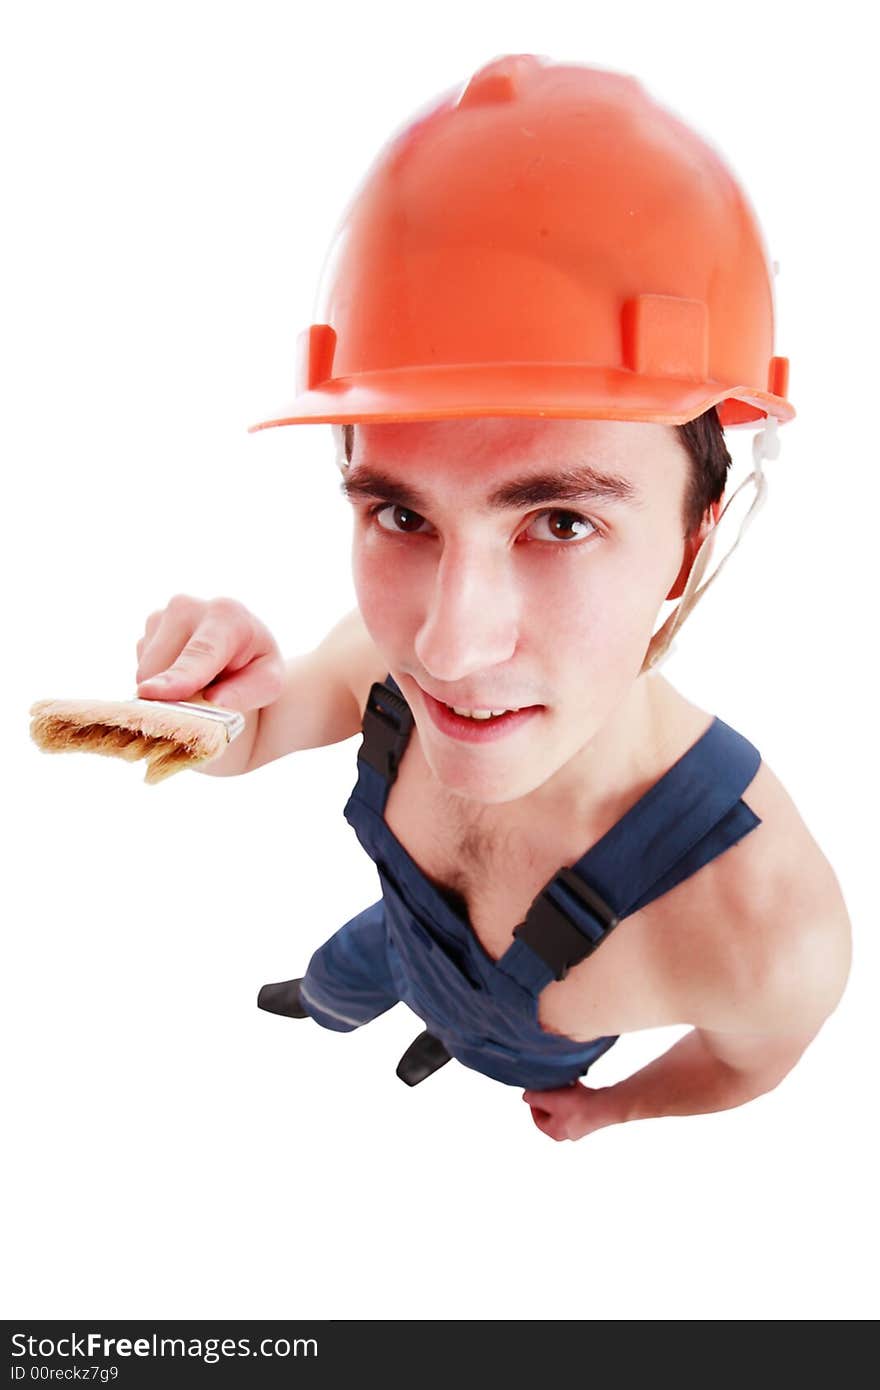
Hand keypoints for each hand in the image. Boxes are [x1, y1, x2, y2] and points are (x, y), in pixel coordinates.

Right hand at [135, 593, 284, 712]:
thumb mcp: (268, 682)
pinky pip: (141, 670)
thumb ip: (245, 692)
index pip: (199, 653)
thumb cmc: (256, 666)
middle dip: (175, 697)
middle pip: (161, 670)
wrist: (241, 646)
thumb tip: (213, 701)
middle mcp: (188, 607)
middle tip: (204, 697)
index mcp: (227, 616)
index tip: (152, 693)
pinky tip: (183, 670)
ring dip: (167, 689)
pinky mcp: (148, 626)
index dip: (177, 676)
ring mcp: (163, 614)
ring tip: (198, 679)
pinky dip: (160, 679)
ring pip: (145, 674)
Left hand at [522, 1081, 616, 1141]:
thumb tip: (526, 1096)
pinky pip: (578, 1103)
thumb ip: (534, 1098)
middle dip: (549, 1097)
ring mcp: (581, 1125)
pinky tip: (576, 1083)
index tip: (534, 1091)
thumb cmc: (578, 1106)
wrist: (606, 1105)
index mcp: (555, 1132)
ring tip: (563, 1082)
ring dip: (562, 1093)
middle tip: (549, 1085)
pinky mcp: (591, 1116)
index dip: (533, 1104)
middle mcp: (568, 1132)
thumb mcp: (550, 1100)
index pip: (538, 1119)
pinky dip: (574, 1093)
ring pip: (565, 1106)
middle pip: (552, 1112)